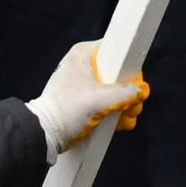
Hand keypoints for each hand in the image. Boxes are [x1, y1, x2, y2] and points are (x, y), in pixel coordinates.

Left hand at [29, 36, 150, 150]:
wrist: (44, 135)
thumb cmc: (67, 110)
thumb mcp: (100, 99)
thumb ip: (125, 93)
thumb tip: (140, 91)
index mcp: (84, 54)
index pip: (117, 51)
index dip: (129, 69)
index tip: (135, 86)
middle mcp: (84, 65)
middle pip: (119, 74)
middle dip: (128, 94)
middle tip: (132, 108)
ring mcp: (83, 83)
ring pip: (114, 89)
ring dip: (123, 105)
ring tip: (126, 119)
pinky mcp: (83, 100)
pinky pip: (105, 101)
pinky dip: (114, 112)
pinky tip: (119, 123)